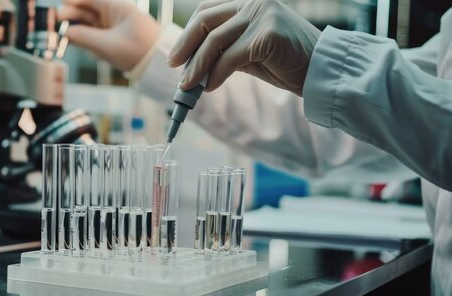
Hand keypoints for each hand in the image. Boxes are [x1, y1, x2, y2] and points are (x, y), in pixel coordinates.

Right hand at [58, 0, 159, 70]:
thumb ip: (84, 38)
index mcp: (117, 8)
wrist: (156, 66)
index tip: (62, 1)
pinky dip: (83, 37)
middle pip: (89, 10)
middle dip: (73, 12)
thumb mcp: (108, 45)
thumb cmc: (137, 51)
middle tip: (58, 17)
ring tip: (63, 30)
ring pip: (90, 23)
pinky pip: (94, 35)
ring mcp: (113, 28)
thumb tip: (65, 33)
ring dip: (76, 25)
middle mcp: (114, 15)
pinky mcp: (112, 40)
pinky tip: (72, 39)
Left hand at [168, 0, 320, 96]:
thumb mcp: (249, 52)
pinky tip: (210, 87)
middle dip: (185, 47)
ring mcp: (262, 15)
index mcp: (249, 2)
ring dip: (197, 66)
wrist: (321, 71)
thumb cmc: (285, 63)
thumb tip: (192, 65)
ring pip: (215, 41)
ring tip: (188, 86)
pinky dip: (215, 74)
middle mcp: (254, 2)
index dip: (188, 33)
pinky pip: (230, 57)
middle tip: (174, 69)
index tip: (176, 57)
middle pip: (205, 22)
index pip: (206, 12)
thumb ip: (225, 50)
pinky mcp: (268, 34)